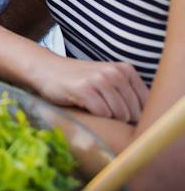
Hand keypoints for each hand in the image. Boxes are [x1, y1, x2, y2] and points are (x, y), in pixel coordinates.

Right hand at [29, 54, 148, 122]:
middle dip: (120, 119)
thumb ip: (127, 94)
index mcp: (125, 70)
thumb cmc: (79, 81)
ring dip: (106, 118)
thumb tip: (145, 121)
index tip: (120, 115)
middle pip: (133, 112)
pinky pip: (101, 113)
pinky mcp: (84, 89)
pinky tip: (83, 106)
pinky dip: (94, 116)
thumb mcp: (107, 80)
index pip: (146, 103)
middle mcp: (114, 72)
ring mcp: (99, 80)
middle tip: (102, 112)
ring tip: (92, 108)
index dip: (135, 115)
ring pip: (119, 114)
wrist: (45, 69)